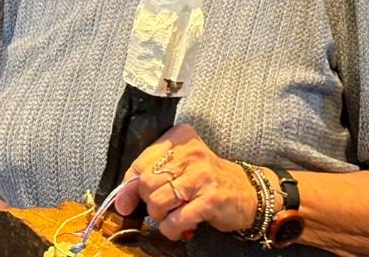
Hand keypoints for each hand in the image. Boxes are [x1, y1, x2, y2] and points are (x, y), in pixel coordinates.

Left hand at [111, 124, 259, 241]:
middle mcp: (190, 153)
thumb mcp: (180, 167)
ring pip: (158, 201)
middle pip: (146, 182)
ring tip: (172, 215)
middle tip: (161, 206)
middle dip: (148, 201)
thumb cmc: (205, 179)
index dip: (129, 186)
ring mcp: (201, 175)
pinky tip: (179, 228)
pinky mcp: (210, 199)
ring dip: (160, 216)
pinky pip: (176, 220)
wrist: (247, 192)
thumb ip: (149, 177)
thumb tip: (121, 201)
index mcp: (179, 139)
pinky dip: (171, 229)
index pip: (140, 162)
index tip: (126, 202)